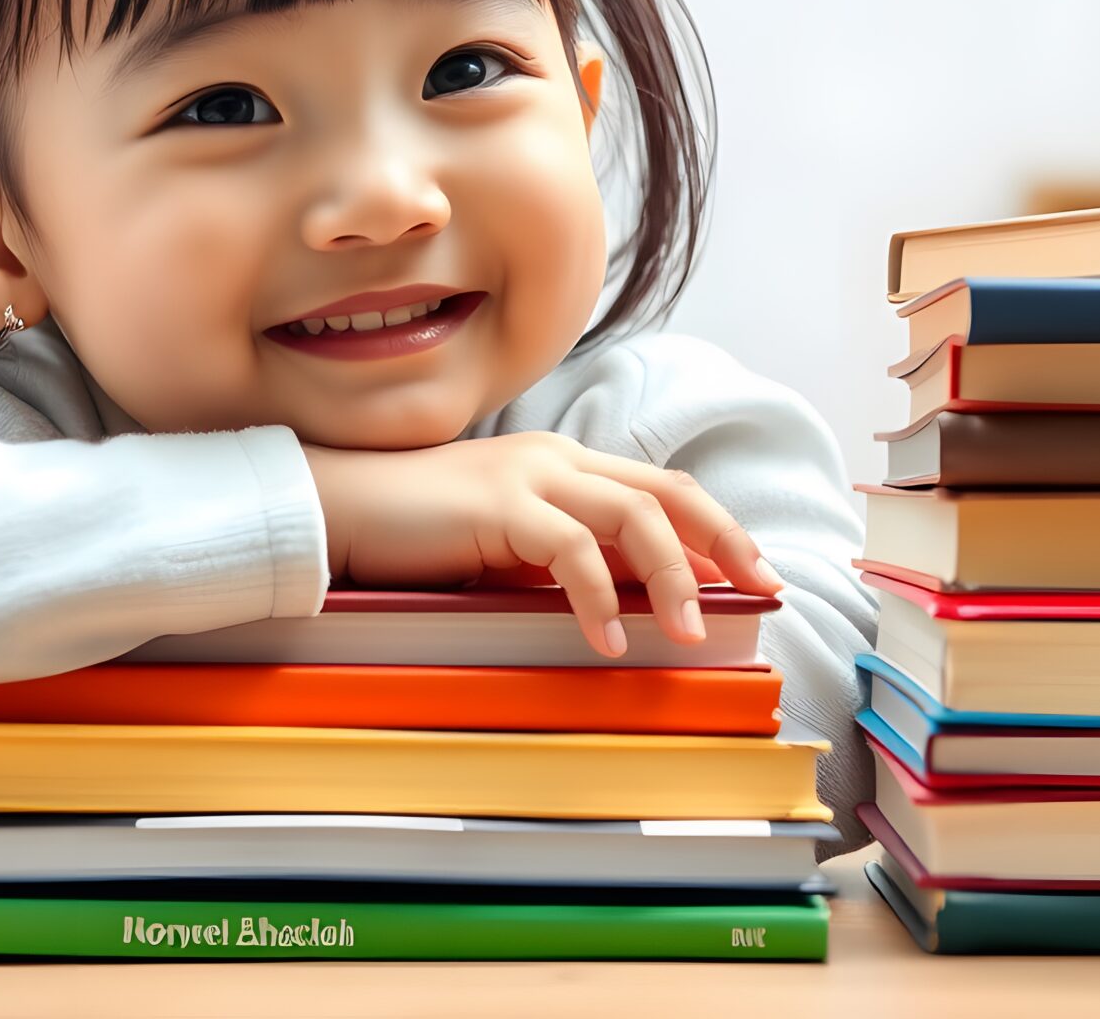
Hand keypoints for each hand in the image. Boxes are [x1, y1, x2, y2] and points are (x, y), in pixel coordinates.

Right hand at [300, 431, 784, 657]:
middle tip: (760, 589)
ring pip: (633, 517)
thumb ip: (562, 561)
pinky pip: (570, 550)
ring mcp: (530, 476)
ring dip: (671, 578)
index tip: (753, 572)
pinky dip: (598, 597)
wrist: (339, 509)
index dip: (715, 527)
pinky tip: (605, 640)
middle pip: (667, 491)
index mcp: (564, 464)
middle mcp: (558, 459)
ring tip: (686, 633)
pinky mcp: (500, 504)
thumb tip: (629, 602)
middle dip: (723, 541)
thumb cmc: (417, 534)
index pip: (661, 487)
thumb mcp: (506, 548)